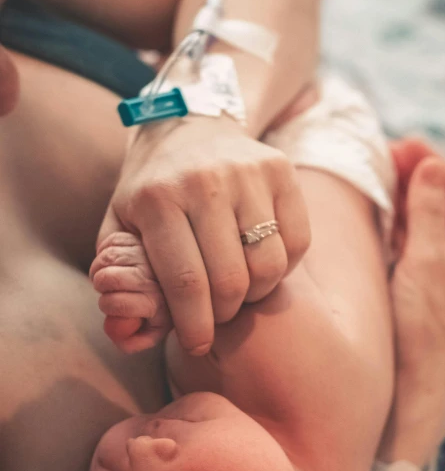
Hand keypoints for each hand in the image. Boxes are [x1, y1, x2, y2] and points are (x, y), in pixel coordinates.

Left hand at [97, 115, 310, 354]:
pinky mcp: (281, 170)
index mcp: (158, 198)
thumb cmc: (151, 189)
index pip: (185, 282)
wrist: (188, 125)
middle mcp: (205, 182)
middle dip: (224, 313)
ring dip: (256, 293)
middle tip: (216, 315)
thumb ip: (121, 277)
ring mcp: (248, 173)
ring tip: (238, 290)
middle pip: (230, 279)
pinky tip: (260, 263)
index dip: (195, 325)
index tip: (197, 345)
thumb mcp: (119, 225)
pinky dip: (283, 267)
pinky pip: (298, 242)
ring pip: (269, 265)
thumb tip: (130, 336)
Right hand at [380, 140, 444, 463]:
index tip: (402, 146)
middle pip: (441, 200)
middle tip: (386, 155)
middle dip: (416, 175)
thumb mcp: (427, 263)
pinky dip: (394, 220)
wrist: (415, 382)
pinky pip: (409, 239)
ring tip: (379, 176)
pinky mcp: (416, 282)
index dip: (433, 164)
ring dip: (404, 195)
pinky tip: (377, 214)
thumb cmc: (424, 327)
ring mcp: (436, 269)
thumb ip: (429, 214)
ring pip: (423, 219)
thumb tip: (430, 167)